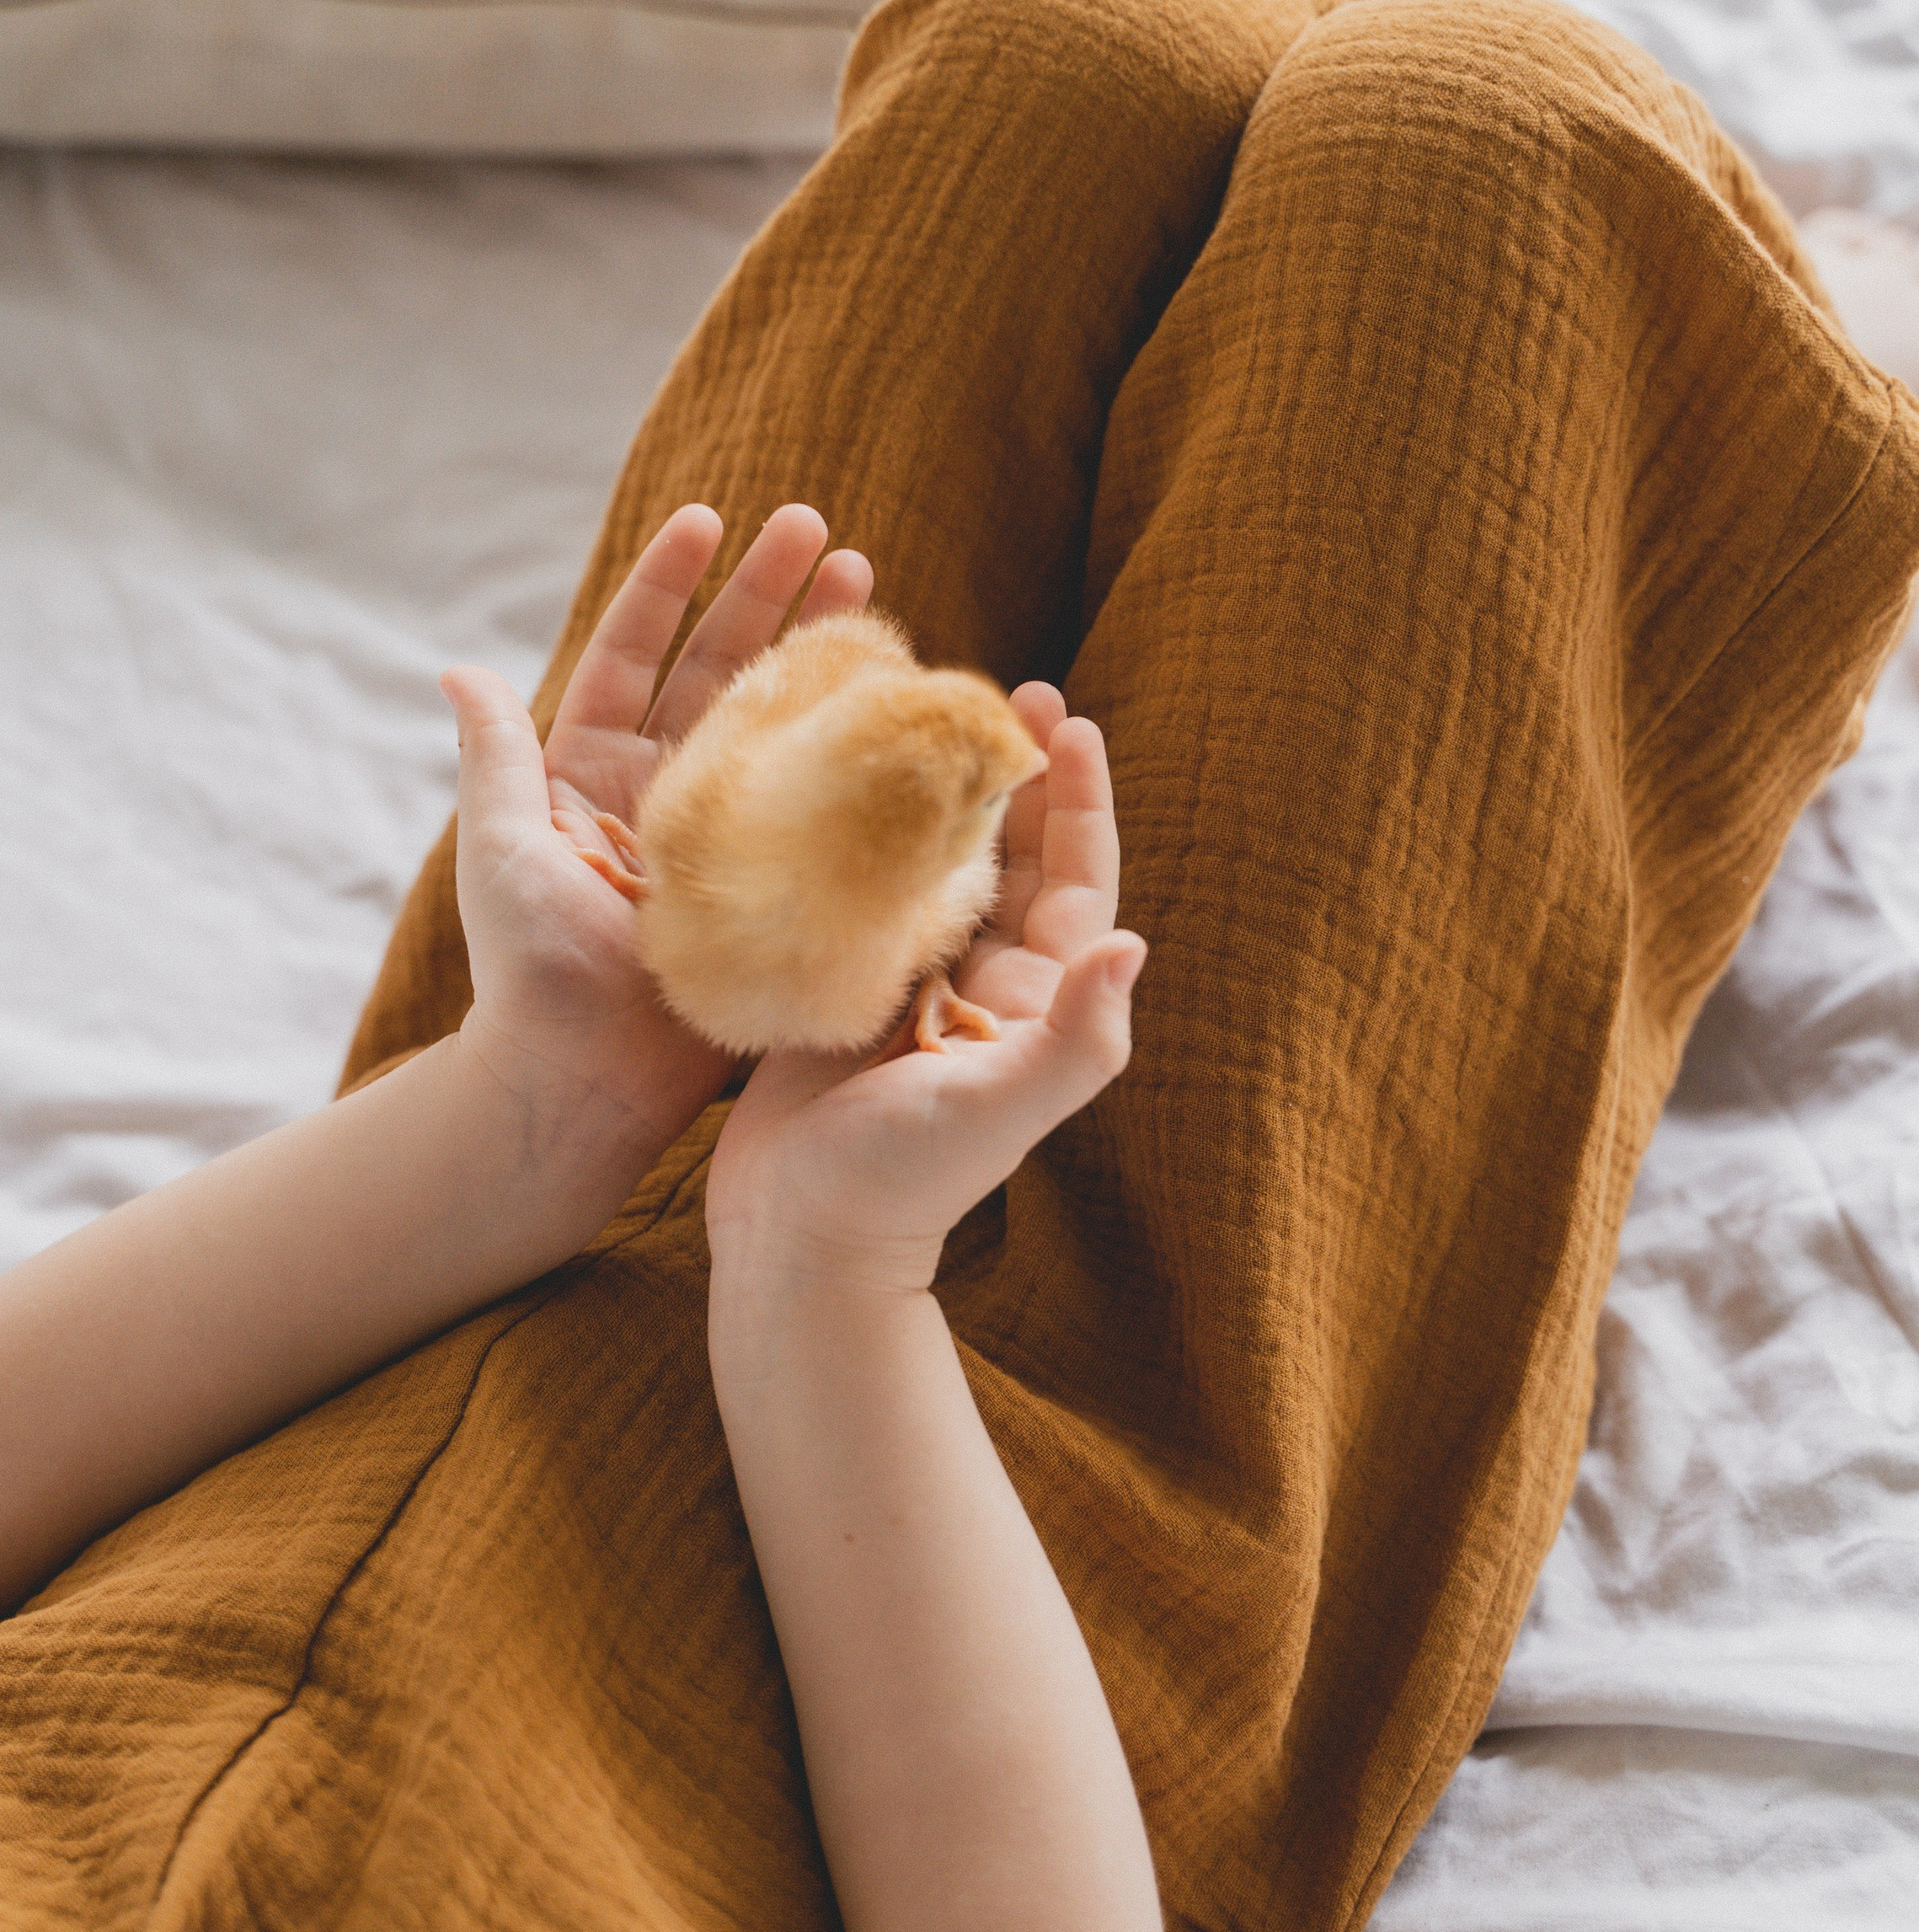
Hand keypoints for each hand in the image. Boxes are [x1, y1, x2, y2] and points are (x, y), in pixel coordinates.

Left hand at [442, 502, 871, 1155]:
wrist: (587, 1079)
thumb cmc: (531, 968)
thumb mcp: (499, 846)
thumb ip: (495, 756)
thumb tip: (457, 667)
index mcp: (593, 770)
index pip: (637, 654)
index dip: (671, 586)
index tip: (708, 519)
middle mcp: (666, 789)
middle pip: (724, 669)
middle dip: (772, 595)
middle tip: (825, 531)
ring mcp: (729, 833)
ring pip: (780, 719)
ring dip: (823, 650)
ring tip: (869, 585)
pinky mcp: (776, 880)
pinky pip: (820, 800)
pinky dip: (855, 747)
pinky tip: (896, 698)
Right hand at [703, 691, 1144, 1297]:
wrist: (797, 1243)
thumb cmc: (901, 1183)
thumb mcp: (998, 1110)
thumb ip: (1074, 1038)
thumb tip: (1134, 944)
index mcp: (1031, 1001)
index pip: (1075, 878)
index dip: (1077, 799)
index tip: (1069, 719)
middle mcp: (978, 983)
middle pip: (1006, 854)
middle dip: (1006, 771)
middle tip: (995, 689)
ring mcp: (907, 983)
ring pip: (931, 863)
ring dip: (932, 791)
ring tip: (916, 712)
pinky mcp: (839, 985)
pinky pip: (859, 890)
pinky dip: (856, 833)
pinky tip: (833, 777)